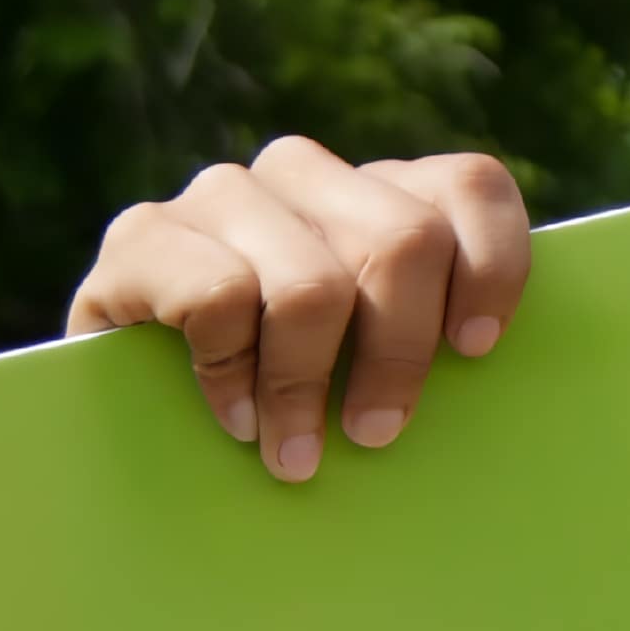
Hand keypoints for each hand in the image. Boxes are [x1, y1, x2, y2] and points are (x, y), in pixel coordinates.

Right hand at [64, 138, 531, 483]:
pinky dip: (234, 374)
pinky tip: (235, 420)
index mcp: (377, 194)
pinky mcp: (142, 238)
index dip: (491, 268)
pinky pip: (217, 297)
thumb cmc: (291, 412)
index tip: (476, 353)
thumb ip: (427, 344)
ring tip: (297, 455)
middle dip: (399, 353)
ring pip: (312, 281)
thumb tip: (491, 371)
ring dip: (307, 385)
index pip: (469, 187)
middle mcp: (301, 175)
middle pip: (403, 239)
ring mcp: (221, 197)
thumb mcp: (373, 372)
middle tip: (376, 435)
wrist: (138, 426)